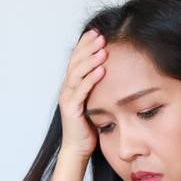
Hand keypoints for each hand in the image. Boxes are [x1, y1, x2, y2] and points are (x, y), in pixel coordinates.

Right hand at [58, 29, 106, 159]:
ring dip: (90, 59)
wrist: (78, 148)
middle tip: (101, 35)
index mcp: (72, 84)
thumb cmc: (89, 126)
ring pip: (77, 73)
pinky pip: (81, 90)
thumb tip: (113, 69)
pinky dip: (91, 79)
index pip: (77, 58)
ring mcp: (67, 98)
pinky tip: (102, 70)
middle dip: (88, 47)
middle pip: (75, 61)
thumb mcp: (95, 100)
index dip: (85, 44)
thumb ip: (99, 86)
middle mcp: (67, 88)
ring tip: (103, 49)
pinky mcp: (71, 108)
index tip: (98, 32)